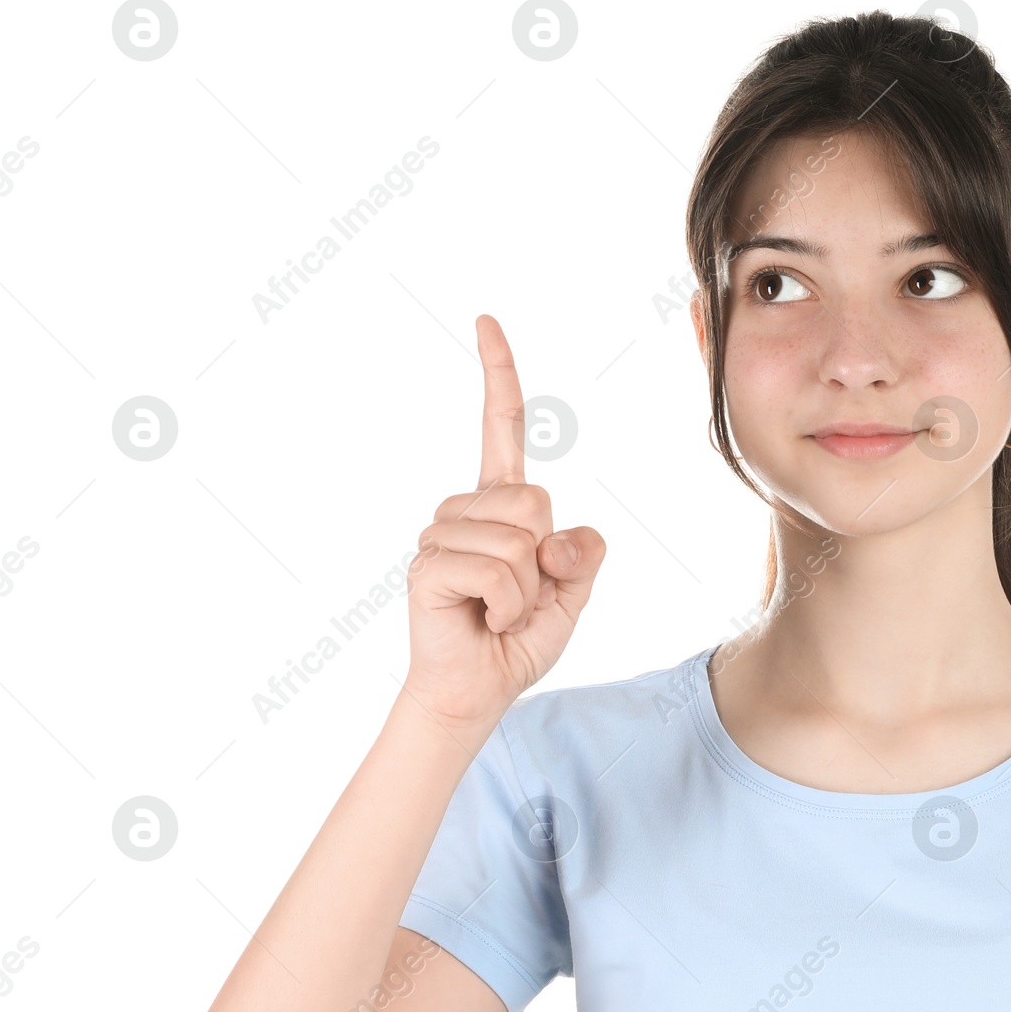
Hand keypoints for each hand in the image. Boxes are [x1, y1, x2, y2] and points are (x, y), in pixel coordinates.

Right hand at [402, 315, 605, 732]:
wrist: (477, 690)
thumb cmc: (519, 639)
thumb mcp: (573, 593)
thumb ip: (583, 556)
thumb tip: (555, 537)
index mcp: (500, 504)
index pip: (503, 428)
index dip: (499, 376)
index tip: (486, 320)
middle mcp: (464, 510)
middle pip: (537, 503)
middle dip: (547, 563)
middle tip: (520, 599)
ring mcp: (439, 535)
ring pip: (520, 543)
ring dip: (527, 593)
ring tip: (498, 612)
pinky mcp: (427, 566)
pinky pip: (499, 573)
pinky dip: (507, 608)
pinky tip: (483, 621)